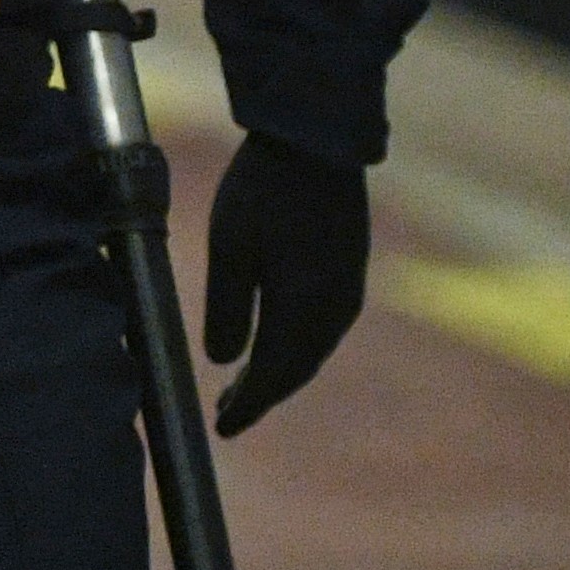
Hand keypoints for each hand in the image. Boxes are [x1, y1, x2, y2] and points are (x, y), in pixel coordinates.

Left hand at [202, 134, 371, 434]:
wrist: (316, 140)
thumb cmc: (263, 190)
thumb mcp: (231, 247)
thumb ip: (227, 307)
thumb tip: (222, 362)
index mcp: (306, 308)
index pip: (274, 374)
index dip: (248, 405)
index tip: (221, 429)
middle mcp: (335, 308)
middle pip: (296, 367)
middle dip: (261, 394)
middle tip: (226, 414)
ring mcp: (347, 290)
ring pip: (310, 349)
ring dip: (278, 370)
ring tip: (242, 386)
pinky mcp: (348, 270)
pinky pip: (320, 326)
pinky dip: (294, 345)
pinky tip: (274, 342)